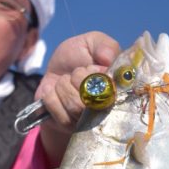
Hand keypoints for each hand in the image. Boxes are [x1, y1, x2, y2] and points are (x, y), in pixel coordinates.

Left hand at [37, 31, 119, 164]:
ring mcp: (86, 121)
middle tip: (76, 72)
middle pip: (91, 100)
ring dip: (64, 86)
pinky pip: (57, 112)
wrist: (55, 69)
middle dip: (77, 78)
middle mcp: (104, 110)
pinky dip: (51, 96)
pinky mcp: (67, 126)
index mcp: (117, 89)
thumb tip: (108, 59)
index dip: (99, 76)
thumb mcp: (93, 42)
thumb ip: (105, 46)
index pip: (114, 92)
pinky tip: (55, 91)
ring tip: (65, 81)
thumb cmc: (78, 56)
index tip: (94, 68)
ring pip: (74, 106)